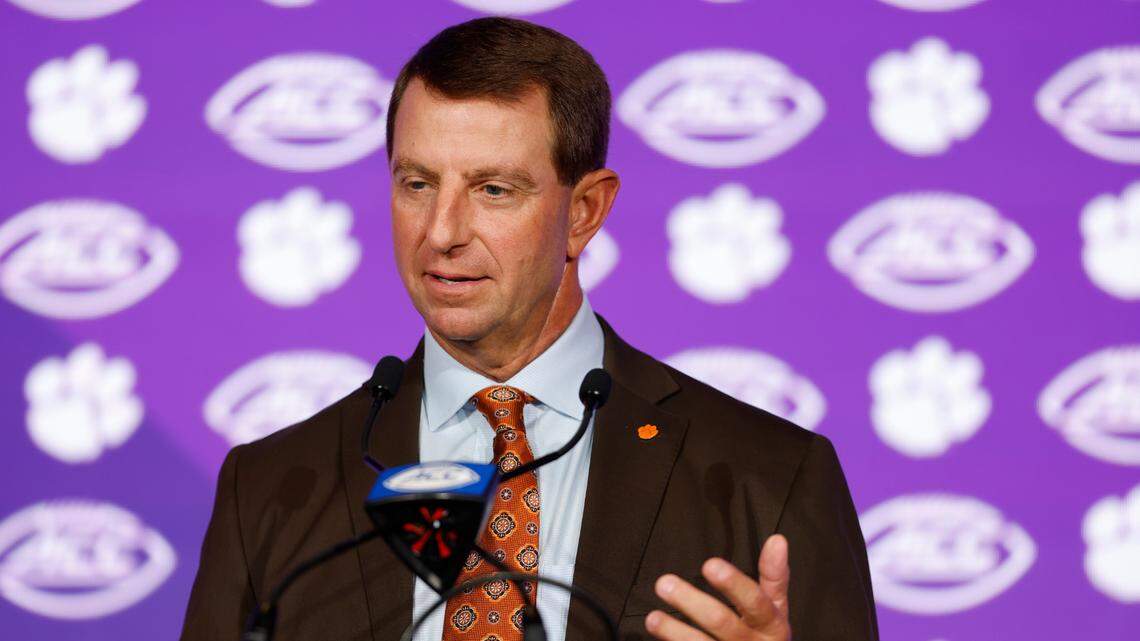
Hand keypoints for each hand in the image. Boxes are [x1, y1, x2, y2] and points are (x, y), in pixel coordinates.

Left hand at [645, 534, 790, 640]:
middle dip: (692, 602)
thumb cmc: (766, 637)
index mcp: (772, 626)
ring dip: (674, 632)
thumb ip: (774, 576)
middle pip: (722, 623)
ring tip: (653, 618)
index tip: (709, 565)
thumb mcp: (776, 609)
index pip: (755, 602)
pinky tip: (657, 636)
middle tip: (664, 584)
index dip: (733, 584)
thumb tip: (778, 540)